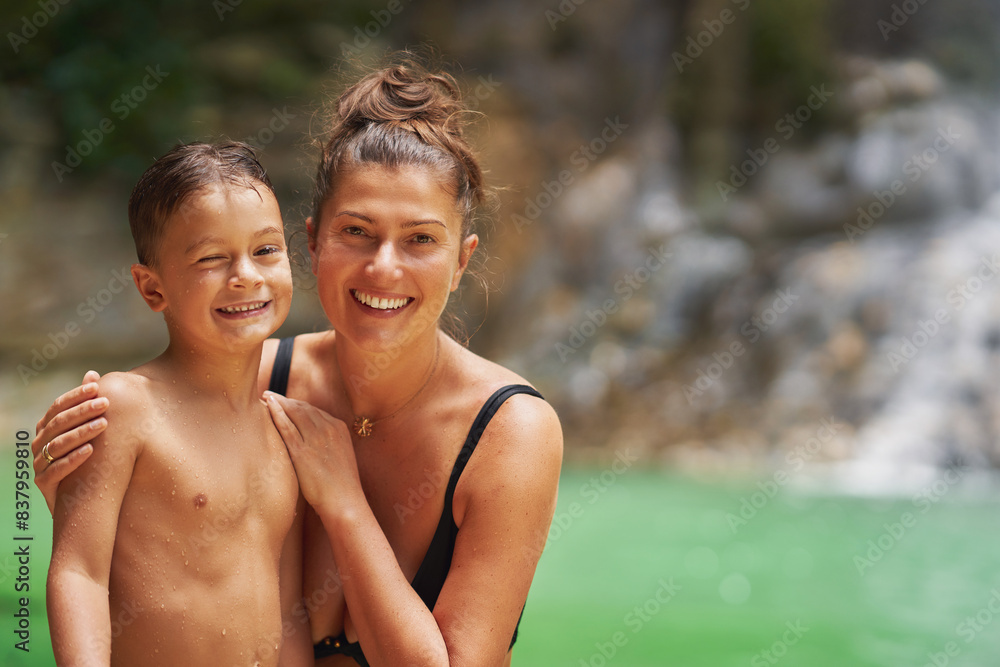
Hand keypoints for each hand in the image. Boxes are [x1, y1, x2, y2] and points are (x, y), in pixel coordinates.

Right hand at [32, 370, 107, 514]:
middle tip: (105, 403)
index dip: (75, 396)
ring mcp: (40, 465)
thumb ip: (87, 405)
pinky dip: (73, 460)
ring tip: (103, 425)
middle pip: (58, 424)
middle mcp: (40, 445)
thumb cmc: (89, 460)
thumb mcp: (89, 432)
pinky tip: (91, 451)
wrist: (83, 502)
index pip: (57, 407)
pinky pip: (55, 471)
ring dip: (80, 433)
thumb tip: (91, 374)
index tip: (97, 387)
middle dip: (82, 412)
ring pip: (56, 446)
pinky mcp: (45, 486)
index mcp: (47, 430)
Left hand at [263, 392, 361, 515]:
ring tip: (265, 397)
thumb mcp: (339, 456)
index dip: (296, 404)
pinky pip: (287, 427)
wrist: (345, 500)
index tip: (284, 402)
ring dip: (278, 402)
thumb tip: (313, 442)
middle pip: (303, 407)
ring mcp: (316, 439)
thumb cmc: (341, 485)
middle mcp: (328, 428)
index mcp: (339, 427)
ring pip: (294, 413)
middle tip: (269, 395)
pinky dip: (277, 414)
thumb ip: (327, 444)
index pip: (313, 410)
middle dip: (285, 400)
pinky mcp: (303, 452)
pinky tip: (267, 406)